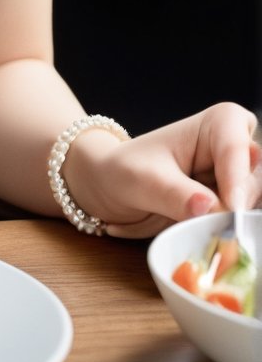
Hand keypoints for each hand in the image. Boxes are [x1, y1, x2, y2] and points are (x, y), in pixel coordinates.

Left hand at [81, 103, 261, 238]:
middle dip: (237, 205)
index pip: (238, 148)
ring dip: (234, 223)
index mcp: (219, 123)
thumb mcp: (142, 181)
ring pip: (254, 204)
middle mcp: (237, 148)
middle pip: (254, 180)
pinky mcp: (235, 206)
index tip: (231, 208)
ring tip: (202, 228)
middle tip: (217, 226)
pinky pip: (248, 223)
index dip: (237, 179)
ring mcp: (239, 179)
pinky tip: (211, 238)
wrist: (114, 189)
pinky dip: (232, 234)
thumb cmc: (127, 171)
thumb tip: (210, 207)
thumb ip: (176, 194)